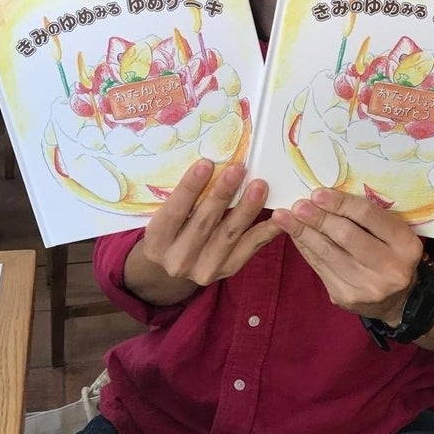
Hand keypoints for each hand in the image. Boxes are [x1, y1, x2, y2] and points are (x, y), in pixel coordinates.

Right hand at [138, 159, 281, 287]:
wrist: (174, 266)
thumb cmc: (172, 229)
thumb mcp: (167, 215)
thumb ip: (183, 197)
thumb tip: (211, 162)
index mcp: (156, 240)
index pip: (174, 211)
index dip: (190, 187)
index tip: (206, 163)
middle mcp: (178, 259)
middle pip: (204, 223)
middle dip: (223, 194)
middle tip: (239, 169)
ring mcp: (203, 269)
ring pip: (229, 235)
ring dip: (247, 209)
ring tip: (260, 186)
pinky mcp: (227, 271)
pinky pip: (249, 248)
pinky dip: (264, 230)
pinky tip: (277, 215)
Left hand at [272, 188, 423, 324]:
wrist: (397, 300)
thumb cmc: (391, 254)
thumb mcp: (393, 233)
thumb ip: (368, 217)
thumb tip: (326, 195)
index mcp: (406, 244)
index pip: (368, 216)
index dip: (340, 203)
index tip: (317, 193)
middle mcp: (391, 268)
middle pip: (346, 235)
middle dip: (318, 217)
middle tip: (298, 204)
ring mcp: (367, 286)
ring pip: (328, 253)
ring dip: (303, 232)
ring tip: (285, 216)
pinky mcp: (345, 297)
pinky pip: (319, 267)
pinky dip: (305, 248)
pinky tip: (295, 234)